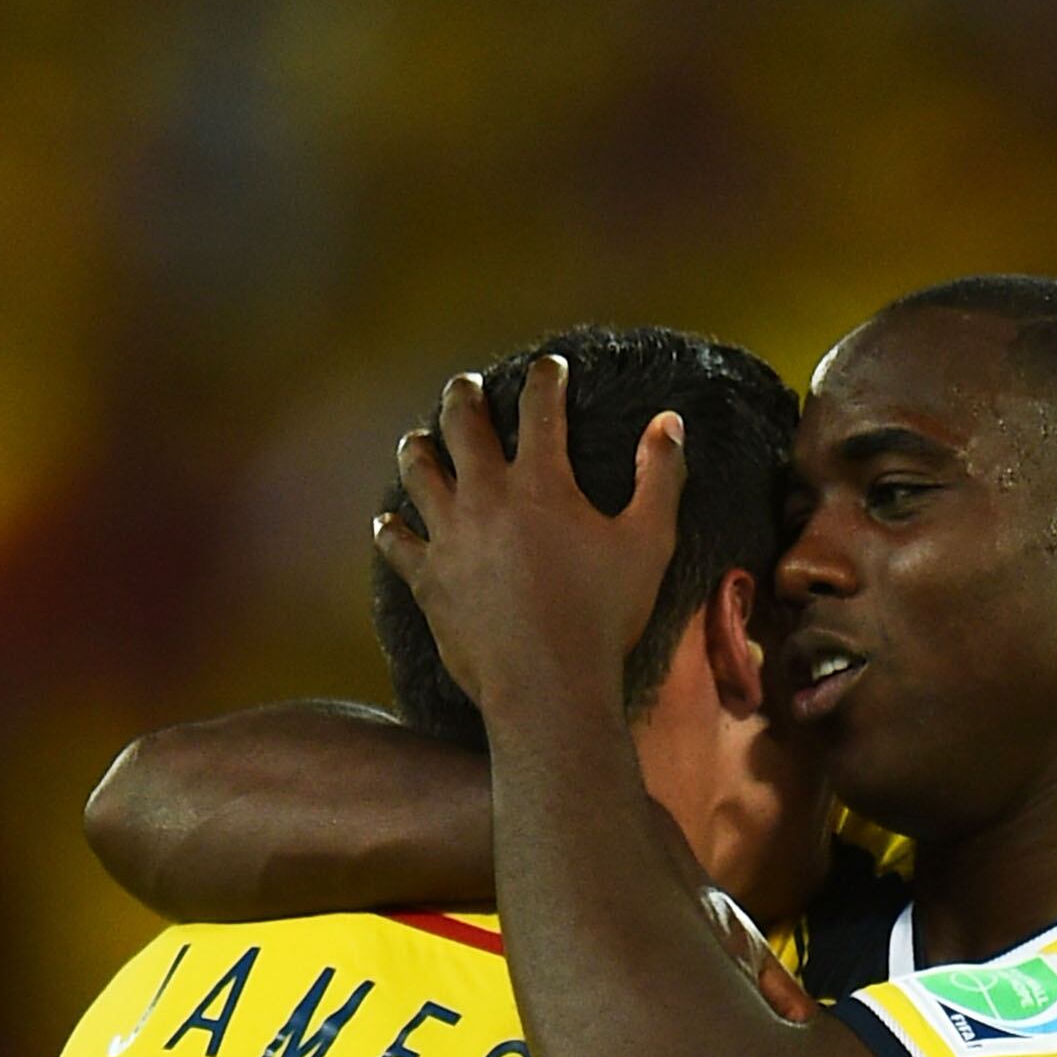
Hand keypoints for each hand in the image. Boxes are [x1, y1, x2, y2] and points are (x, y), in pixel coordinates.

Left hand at [376, 354, 687, 724]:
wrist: (547, 687)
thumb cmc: (603, 618)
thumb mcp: (648, 544)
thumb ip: (660, 477)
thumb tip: (669, 422)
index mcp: (541, 480)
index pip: (541, 405)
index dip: (546, 378)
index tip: (550, 369)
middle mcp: (486, 496)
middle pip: (464, 422)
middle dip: (466, 396)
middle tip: (467, 387)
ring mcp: (450, 536)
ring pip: (419, 471)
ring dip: (420, 447)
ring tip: (420, 439)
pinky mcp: (428, 580)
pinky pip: (398, 544)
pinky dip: (392, 529)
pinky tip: (388, 521)